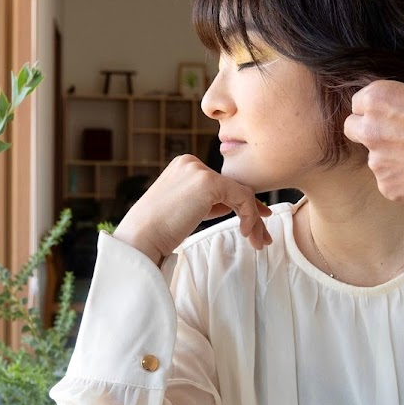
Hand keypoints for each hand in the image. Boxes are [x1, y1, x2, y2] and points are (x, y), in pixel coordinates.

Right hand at [114, 154, 272, 263]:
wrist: (141, 238)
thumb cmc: (158, 231)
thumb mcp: (186, 209)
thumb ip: (208, 202)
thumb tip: (236, 206)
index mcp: (184, 166)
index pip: (222, 184)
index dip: (242, 204)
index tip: (255, 224)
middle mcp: (191, 162)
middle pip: (234, 187)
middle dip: (252, 213)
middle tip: (263, 236)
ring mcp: (199, 170)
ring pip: (241, 193)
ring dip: (254, 219)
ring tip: (260, 242)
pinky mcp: (208, 182)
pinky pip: (242, 197)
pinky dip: (249, 216)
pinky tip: (245, 233)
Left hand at [344, 80, 403, 210]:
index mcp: (382, 98)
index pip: (360, 101)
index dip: (380, 107)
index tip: (396, 113)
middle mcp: (373, 129)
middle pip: (354, 128)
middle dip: (374, 130)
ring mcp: (380, 164)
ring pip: (375, 158)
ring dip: (393, 157)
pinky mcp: (392, 190)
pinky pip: (391, 182)